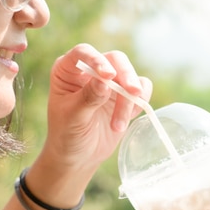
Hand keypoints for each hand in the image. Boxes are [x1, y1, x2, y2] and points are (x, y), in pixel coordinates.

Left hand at [43, 43, 152, 172]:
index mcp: (68, 70)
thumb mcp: (73, 117)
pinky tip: (125, 121)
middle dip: (126, 76)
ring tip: (117, 126)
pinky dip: (139, 103)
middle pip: (115, 59)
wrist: (79, 156)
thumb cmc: (67, 134)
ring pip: (131, 76)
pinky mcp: (125, 96)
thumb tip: (105, 81)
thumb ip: (88, 98)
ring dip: (130, 100)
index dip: (97, 60)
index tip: (108, 75)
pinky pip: (142, 90)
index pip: (83, 53)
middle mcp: (91, 71)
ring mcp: (111, 83)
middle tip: (133, 92)